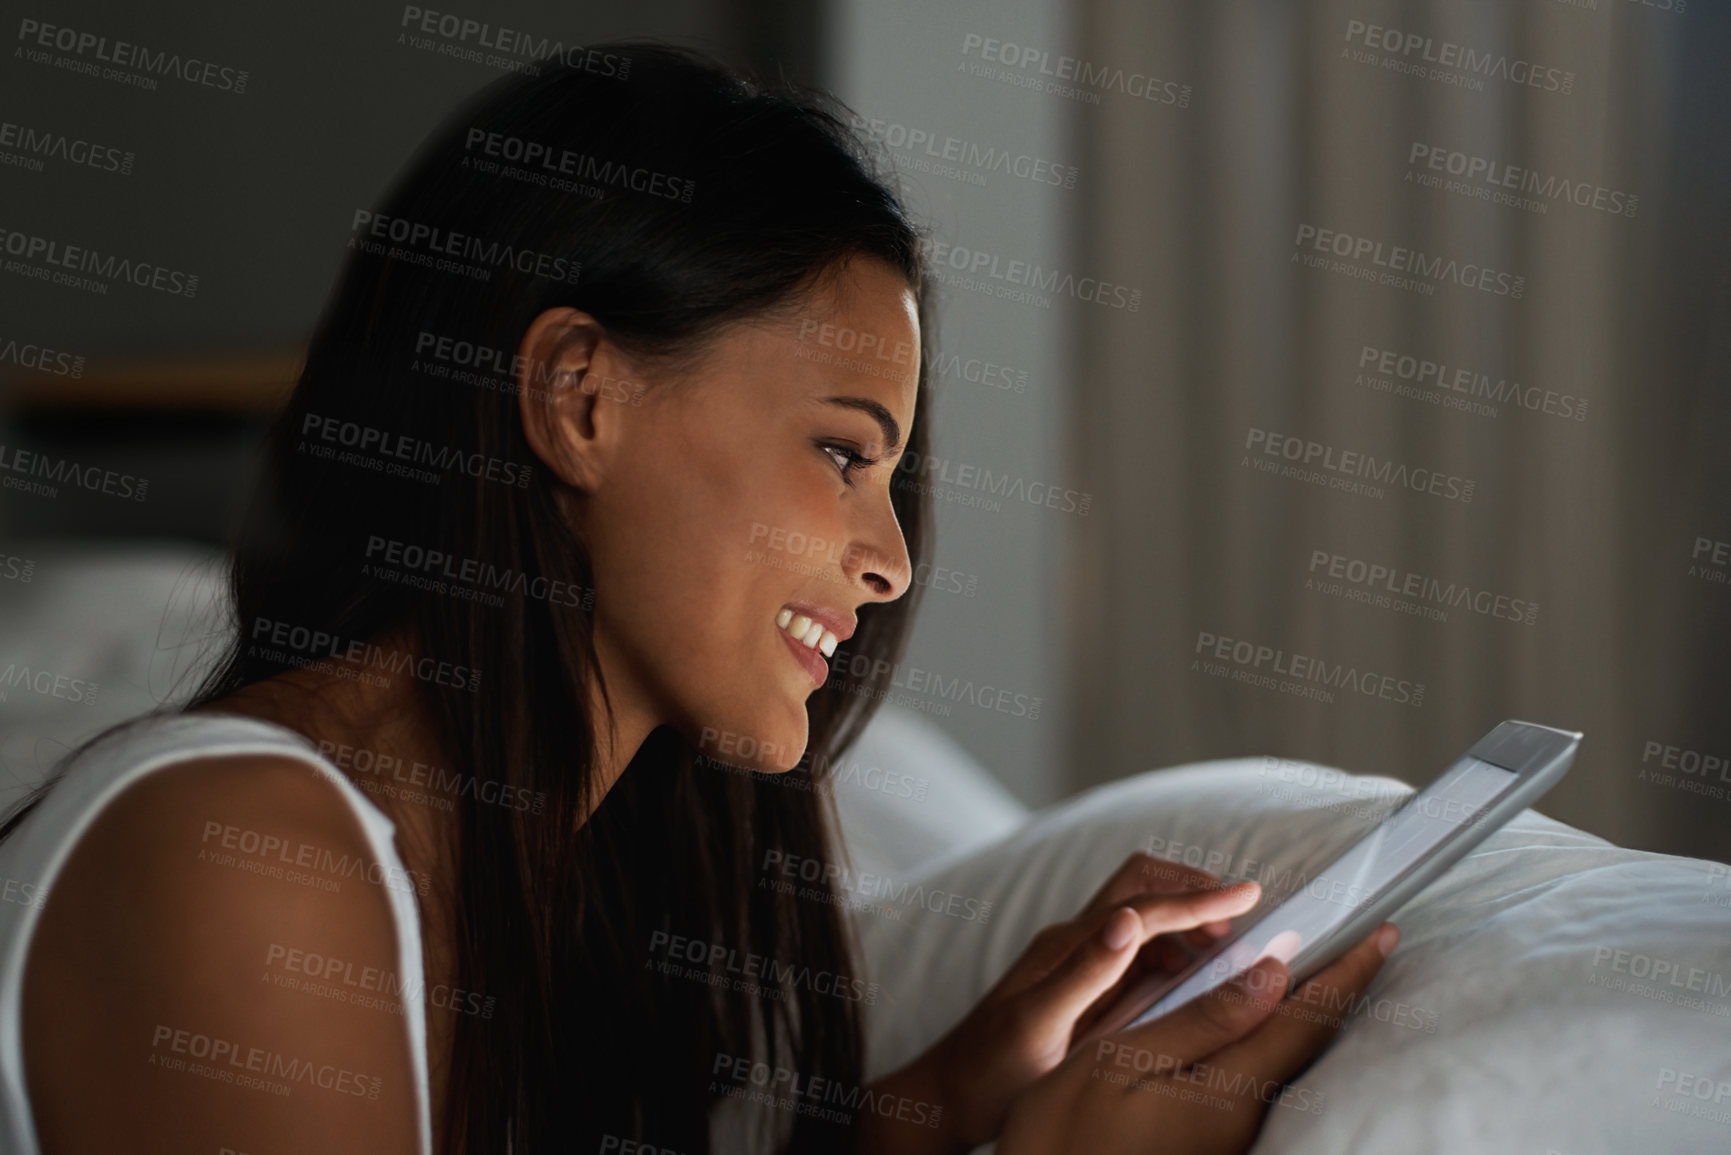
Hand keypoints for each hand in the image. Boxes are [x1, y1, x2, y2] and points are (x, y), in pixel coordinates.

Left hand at [867, 853, 1265, 1152]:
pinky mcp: (1078, 982)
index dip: (1199, 898)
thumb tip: (1127, 919)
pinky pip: (1132, 948)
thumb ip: (1083, 974)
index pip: (1143, 905)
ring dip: (1184, 920)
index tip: (1252, 893)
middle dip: (1192, 890)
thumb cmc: (990, 1071)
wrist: (948, 1095)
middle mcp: (1071, 942)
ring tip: (1227, 949)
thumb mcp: (1039, 1028)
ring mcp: (1074, 960)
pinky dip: (1169, 948)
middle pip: (1139, 886)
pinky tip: (1189, 976)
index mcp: (1067, 947)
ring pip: (1139, 915)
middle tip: (1243, 919)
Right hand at [996, 921, 1398, 1154]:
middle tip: (1364, 942)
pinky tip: (1258, 1019)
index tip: (1384, 931)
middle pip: (1307, 1043)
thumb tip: (1273, 973)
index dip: (1348, 972)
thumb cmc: (1063, 1135)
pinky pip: (1257, 1078)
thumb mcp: (1121, 1060)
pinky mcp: (1211, 1145)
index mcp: (1229, 1093)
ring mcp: (1229, 1138)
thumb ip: (1202, 1018)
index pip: (1307, 1020)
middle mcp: (1244, 1119)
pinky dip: (1271, 1038)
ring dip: (1304, 1012)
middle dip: (1337, 989)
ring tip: (1317, 967)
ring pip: (1284, 1061)